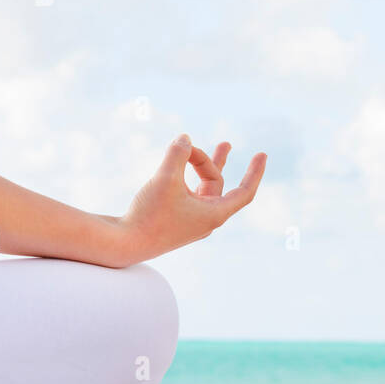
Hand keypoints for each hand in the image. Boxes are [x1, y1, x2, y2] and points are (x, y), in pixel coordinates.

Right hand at [115, 134, 265, 264]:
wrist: (122, 245)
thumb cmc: (148, 214)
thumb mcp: (165, 179)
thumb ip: (177, 154)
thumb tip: (185, 138)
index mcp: (214, 214)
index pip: (245, 192)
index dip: (255, 172)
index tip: (262, 155)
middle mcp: (205, 220)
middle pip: (216, 183)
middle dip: (215, 161)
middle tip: (225, 143)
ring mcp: (189, 222)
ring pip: (201, 188)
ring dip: (200, 167)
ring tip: (198, 149)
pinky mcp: (173, 221)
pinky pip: (186, 194)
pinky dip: (183, 178)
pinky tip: (173, 166)